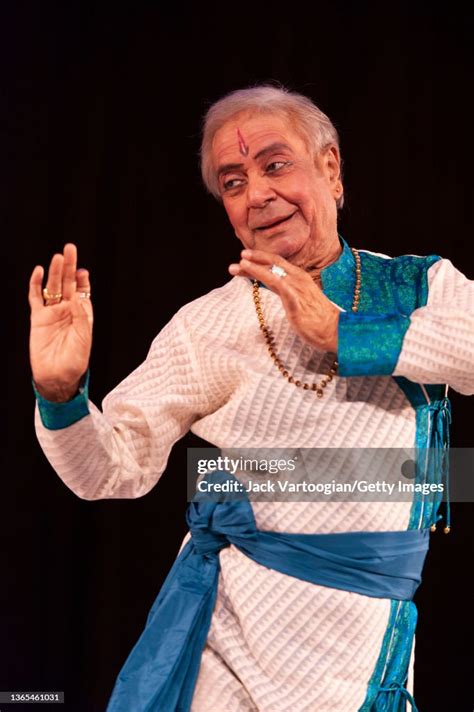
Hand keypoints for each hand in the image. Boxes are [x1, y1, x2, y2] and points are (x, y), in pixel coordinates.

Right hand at [29, 243, 92, 400]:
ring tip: (58, 257)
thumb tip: (77, 297)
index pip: (82, 292)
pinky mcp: (38, 319)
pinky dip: (36, 284)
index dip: (82, 281)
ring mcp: (51, 313)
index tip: (83, 271)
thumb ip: (80, 317)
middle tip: (70, 249)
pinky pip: (35, 298)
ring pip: (52, 287)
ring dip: (55, 272)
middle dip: (69, 267)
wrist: (57, 377)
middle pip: (67, 284)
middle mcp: (67, 311)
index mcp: (82, 315)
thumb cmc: (75, 361)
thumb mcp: (83, 338)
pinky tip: (39, 272)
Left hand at [229, 249, 339, 352]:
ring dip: (254, 267)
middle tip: (240, 256)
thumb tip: (278, 289)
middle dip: (255, 258)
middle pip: (274, 264)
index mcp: (300, 279)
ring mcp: (297, 289)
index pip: (278, 265)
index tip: (246, 258)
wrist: (336, 331)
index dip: (261, 259)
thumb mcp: (303, 302)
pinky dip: (264, 276)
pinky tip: (254, 273)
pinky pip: (277, 285)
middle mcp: (298, 280)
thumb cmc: (320, 320)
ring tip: (239, 264)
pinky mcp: (295, 301)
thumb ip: (290, 293)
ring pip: (272, 272)